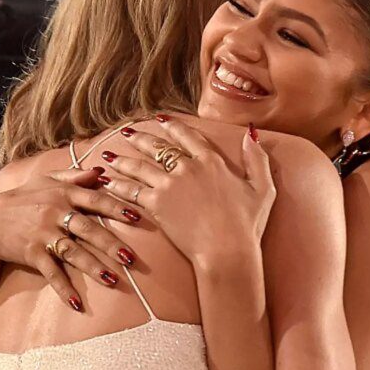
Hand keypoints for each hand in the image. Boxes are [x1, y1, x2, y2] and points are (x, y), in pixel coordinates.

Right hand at [0, 166, 142, 307]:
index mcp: (63, 193)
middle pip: (88, 229)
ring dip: (93, 267)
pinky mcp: (32, 253)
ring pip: (73, 252)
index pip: (95, 199)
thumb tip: (102, 171)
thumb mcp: (46, 180)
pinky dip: (63, 288)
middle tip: (131, 257)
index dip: (117, 208)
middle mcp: (55, 212)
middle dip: (111, 243)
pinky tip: (76, 303)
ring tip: (113, 280)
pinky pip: (51, 273)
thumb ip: (75, 175)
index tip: (137, 217)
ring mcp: (43, 234)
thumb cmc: (22, 198)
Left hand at [102, 116, 275, 271]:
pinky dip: (117, 185)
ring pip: (140, 166)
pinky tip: (106, 181)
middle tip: (128, 132)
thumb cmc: (247, 225)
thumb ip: (257, 159)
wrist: (227, 250)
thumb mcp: (263, 188)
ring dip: (124, 160)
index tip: (160, 119)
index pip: (188, 137)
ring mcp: (170, 185)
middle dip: (142, 138)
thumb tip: (251, 136)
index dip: (173, 127)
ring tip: (110, 155)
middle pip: (159, 148)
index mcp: (212, 162)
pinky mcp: (157, 204)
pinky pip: (132, 190)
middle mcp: (188, 167)